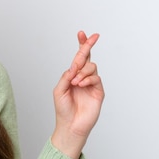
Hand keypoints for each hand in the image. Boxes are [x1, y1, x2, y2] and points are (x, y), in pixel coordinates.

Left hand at [51, 31, 104, 158]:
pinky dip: (87, 79)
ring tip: (75, 82)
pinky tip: (80, 85)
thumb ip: (66, 76)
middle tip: (92, 37)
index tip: (81, 33)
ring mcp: (91, 84)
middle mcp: (82, 77)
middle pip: (87, 58)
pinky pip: (96, 78)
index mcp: (72, 76)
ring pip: (91, 67)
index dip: (81, 45)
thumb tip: (74, 65)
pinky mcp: (98, 91)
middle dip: (88, 46)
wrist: (70, 125)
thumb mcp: (59, 90)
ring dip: (82, 71)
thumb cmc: (63, 109)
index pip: (78, 58)